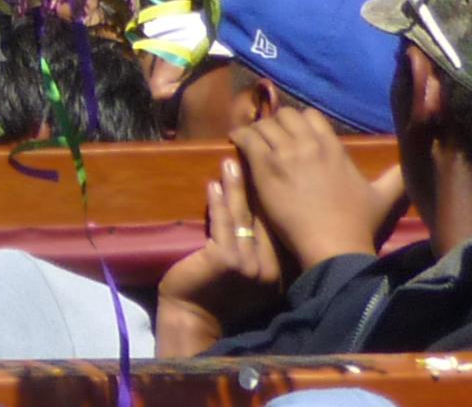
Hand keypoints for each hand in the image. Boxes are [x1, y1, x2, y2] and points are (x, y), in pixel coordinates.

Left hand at [151, 157, 289, 355]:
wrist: (193, 316)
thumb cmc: (215, 292)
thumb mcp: (245, 272)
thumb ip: (256, 250)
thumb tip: (256, 212)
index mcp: (278, 272)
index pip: (273, 228)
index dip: (267, 200)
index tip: (264, 172)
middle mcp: (269, 270)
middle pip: (261, 218)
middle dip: (255, 187)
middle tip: (250, 156)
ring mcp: (250, 265)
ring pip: (242, 217)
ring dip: (236, 187)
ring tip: (231, 162)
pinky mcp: (226, 260)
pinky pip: (222, 223)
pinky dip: (218, 202)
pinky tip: (213, 183)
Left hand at [235, 102, 408, 270]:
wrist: (334, 246)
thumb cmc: (359, 225)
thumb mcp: (385, 197)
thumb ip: (397, 177)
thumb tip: (415, 165)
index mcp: (333, 148)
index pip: (311, 115)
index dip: (301, 122)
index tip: (294, 133)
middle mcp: (308, 145)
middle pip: (285, 115)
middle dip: (277, 123)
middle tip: (271, 137)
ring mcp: (285, 155)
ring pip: (264, 124)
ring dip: (257, 130)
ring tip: (252, 140)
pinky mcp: (265, 168)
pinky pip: (247, 138)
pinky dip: (240, 136)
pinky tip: (237, 143)